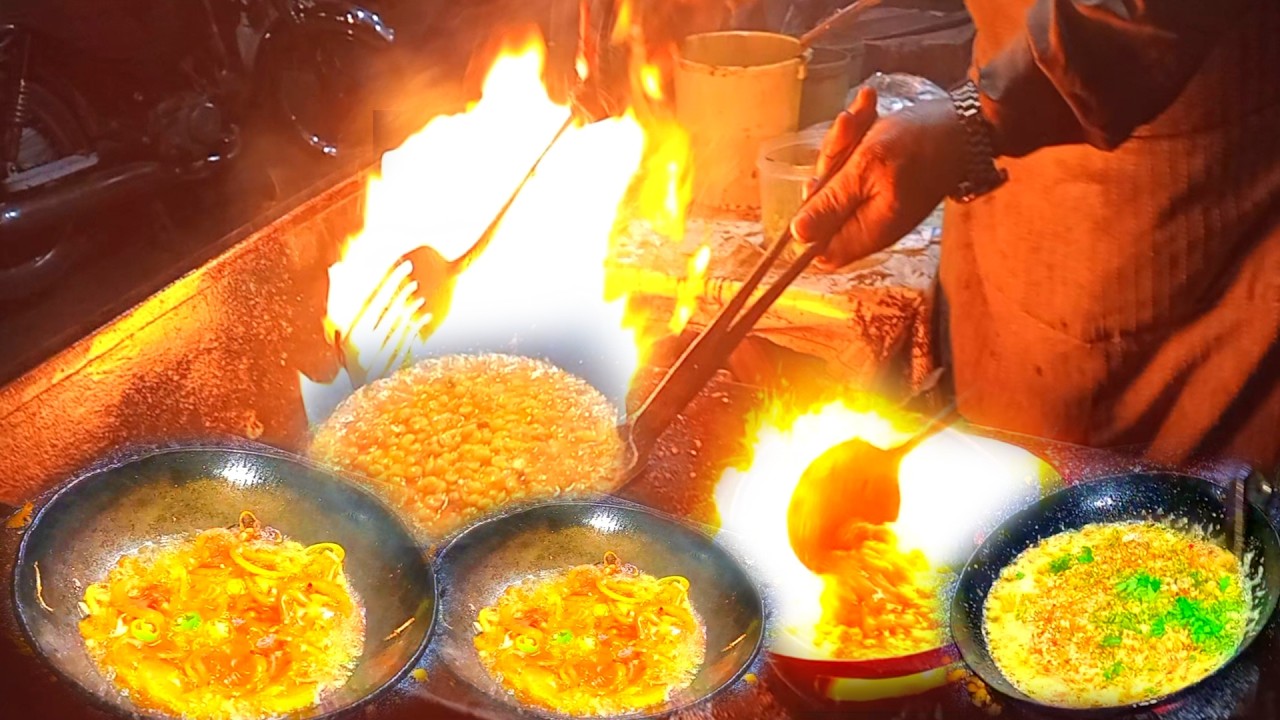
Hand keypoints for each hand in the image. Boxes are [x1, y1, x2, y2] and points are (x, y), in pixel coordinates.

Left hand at [792, 87, 968, 269]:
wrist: (963, 124)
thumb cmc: (920, 143)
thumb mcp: (866, 168)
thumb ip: (832, 203)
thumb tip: (798, 236)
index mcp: (868, 231)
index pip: (820, 252)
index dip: (809, 222)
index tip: (818, 185)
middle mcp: (869, 226)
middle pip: (823, 213)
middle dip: (828, 168)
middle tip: (845, 133)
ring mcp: (874, 206)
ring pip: (835, 184)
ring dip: (842, 145)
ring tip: (862, 116)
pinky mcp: (878, 186)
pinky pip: (852, 170)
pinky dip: (855, 141)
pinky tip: (867, 113)